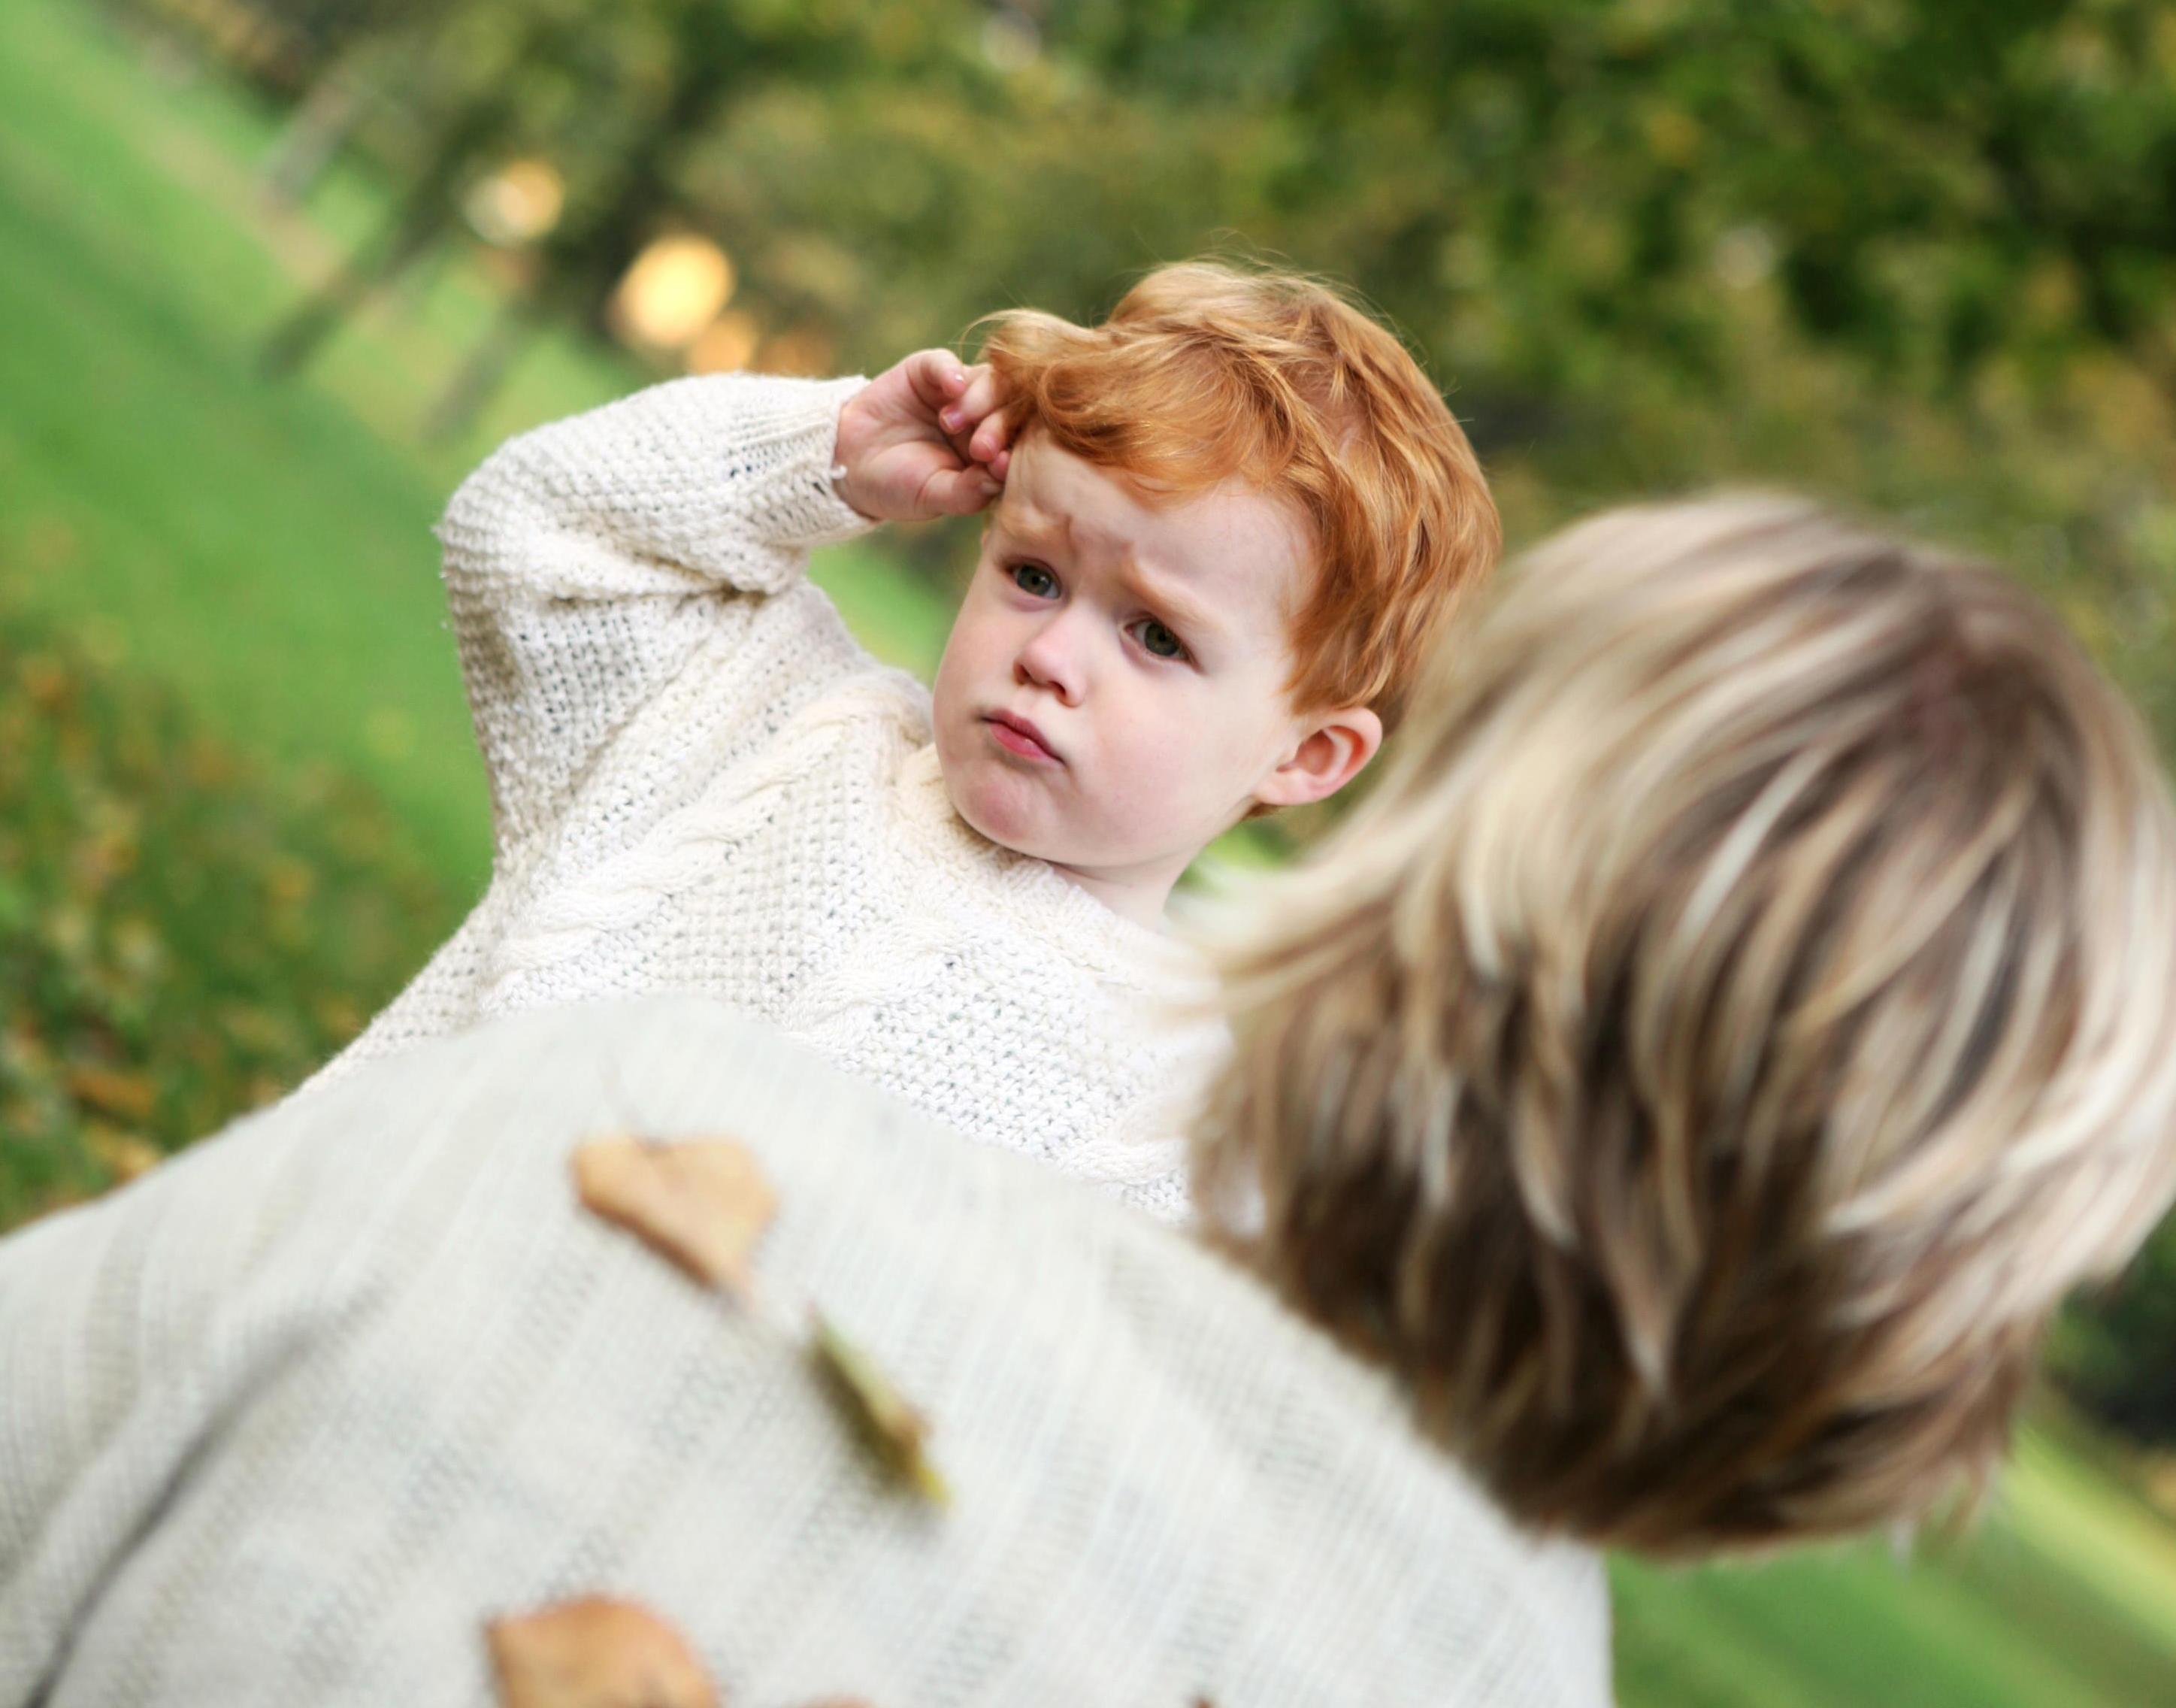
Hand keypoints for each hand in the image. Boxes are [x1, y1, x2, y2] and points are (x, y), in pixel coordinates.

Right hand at [832, 350, 1017, 522]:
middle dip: (998, 427)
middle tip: (980, 448)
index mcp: (994, 451)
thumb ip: (967, 492)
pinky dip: (951, 371)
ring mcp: (959, 391)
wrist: (850, 462)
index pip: (1020, 442)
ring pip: (987, 381)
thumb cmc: (898, 486)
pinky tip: (950, 387)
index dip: (1017, 450)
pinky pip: (947, 363)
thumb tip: (998, 479)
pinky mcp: (930, 371)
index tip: (1001, 464)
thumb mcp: (932, 497)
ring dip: (978, 400)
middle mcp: (984, 417)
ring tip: (951, 423)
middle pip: (1010, 408)